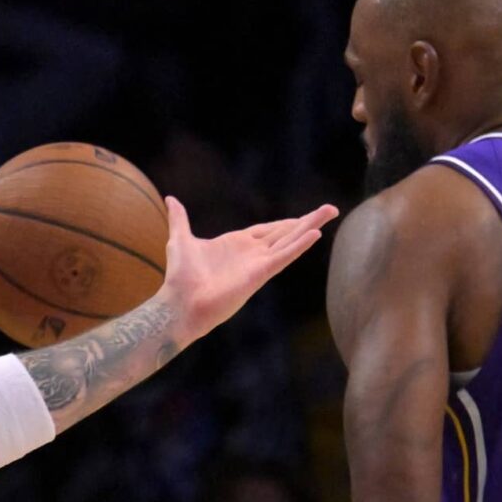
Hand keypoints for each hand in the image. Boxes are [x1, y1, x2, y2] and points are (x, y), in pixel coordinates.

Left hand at [159, 197, 337, 344]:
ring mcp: (258, 263)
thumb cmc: (179, 277)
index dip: (286, 222)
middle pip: (285, 233)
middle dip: (307, 221)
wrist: (180, 303)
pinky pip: (284, 256)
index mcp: (237, 244)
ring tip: (331, 211)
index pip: (268, 230)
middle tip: (330, 209)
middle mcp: (251, 253)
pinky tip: (315, 233)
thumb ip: (180, 219)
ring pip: (290, 240)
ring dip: (311, 225)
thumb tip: (171, 199)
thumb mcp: (180, 239)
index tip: (304, 216)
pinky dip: (299, 245)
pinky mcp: (260, 274)